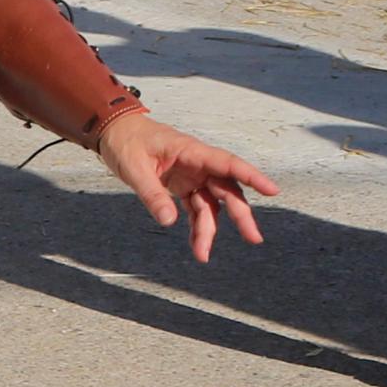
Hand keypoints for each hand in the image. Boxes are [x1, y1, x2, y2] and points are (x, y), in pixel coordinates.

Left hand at [94, 110, 277, 263]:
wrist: (113, 131)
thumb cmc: (125, 141)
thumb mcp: (134, 168)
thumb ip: (152, 194)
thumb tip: (169, 221)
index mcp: (191, 152)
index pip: (228, 164)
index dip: (252, 176)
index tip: (272, 190)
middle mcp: (197, 164)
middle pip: (226, 190)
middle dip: (240, 214)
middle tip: (253, 238)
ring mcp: (191, 176)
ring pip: (211, 205)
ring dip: (210, 229)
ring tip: (202, 254)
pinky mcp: (182, 187)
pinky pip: (196, 209)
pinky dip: (196, 227)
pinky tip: (196, 245)